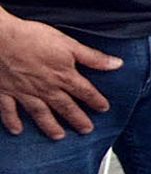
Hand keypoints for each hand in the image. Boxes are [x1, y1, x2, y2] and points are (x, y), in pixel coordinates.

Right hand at [0, 10, 120, 139]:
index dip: (96, 100)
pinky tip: (17, 131)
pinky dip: (12, 121)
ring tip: (59, 136)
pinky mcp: (4, 91)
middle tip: (86, 130)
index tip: (104, 109)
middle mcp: (45, 88)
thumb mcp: (68, 44)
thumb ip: (92, 57)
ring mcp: (24, 92)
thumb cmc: (32, 37)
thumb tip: (117, 64)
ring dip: (50, 125)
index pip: (85, 92)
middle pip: (65, 106)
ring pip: (40, 113)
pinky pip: (9, 110)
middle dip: (77, 119)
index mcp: (63, 76)